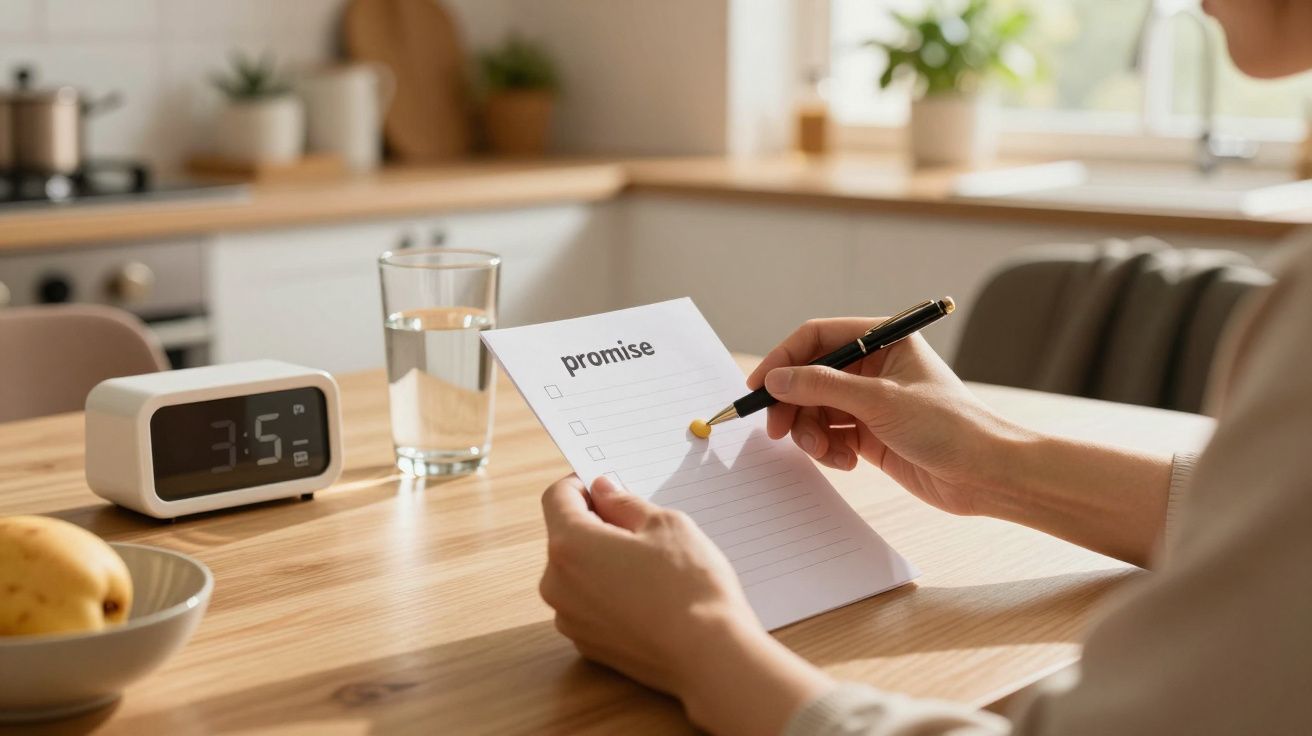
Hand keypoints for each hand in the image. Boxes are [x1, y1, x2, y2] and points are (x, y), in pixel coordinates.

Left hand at [540, 475, 830, 733]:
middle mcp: (557, 584)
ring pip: (577, 573)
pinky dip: (609, 594)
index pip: (557, 498)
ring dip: (601, 562)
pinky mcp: (587, 645)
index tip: (607, 487)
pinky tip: (647, 598)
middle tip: (642, 529)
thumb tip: (603, 491)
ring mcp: (570, 619)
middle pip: (565, 537)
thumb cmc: (690, 585)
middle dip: (596, 526)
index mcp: (569, 545)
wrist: (709, 656)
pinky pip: (589, 605)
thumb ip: (624, 502)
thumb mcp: (665, 524)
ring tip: (650, 568)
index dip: (581, 485)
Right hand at [745, 319, 1035, 516]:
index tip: (759, 387)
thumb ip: (822, 387)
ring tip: (826, 452)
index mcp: (884, 340)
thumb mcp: (880, 401)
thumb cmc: (949, 426)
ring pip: (816, 409)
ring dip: (811, 432)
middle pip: (810, 376)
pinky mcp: (870, 435)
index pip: (818, 337)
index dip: (783, 359)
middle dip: (793, 404)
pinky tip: (847, 462)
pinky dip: (829, 449)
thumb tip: (776, 379)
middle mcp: (874, 367)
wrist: (986, 475)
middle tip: (777, 430)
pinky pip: (831, 435)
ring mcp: (871, 402)